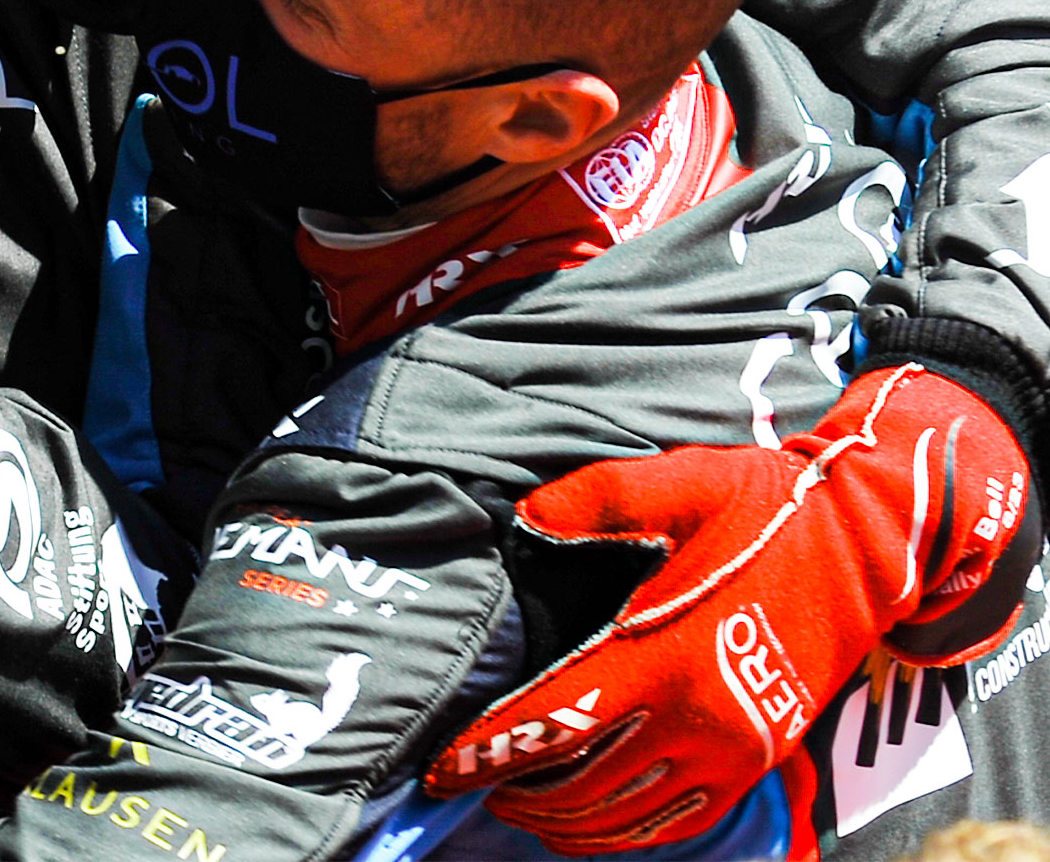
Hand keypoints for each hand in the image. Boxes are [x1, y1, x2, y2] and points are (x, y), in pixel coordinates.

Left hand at [424, 367, 1034, 850]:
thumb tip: (522, 518)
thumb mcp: (675, 482)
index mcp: (667, 657)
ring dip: (565, 823)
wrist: (868, 544)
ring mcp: (734, 750)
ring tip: (515, 804)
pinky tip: (589, 826)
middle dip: (516, 791)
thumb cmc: (764, 509)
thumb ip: (590, 499)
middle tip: (468, 781)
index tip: (439, 770)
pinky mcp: (758, 761)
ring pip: (629, 817)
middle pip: (585, 785)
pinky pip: (679, 821)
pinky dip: (626, 835)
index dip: (490, 753)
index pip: (557, 723)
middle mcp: (701, 719)